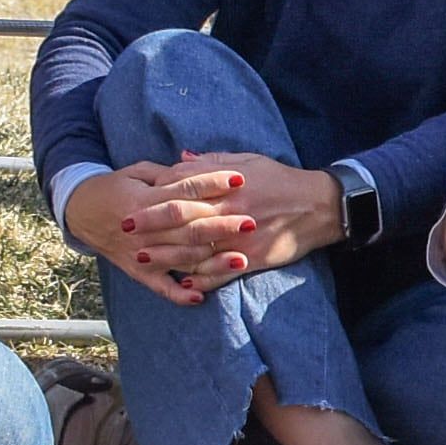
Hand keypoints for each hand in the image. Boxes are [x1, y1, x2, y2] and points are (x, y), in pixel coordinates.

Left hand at [64, 154, 336, 304]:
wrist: (319, 206)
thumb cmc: (281, 179)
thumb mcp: (248, 160)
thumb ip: (212, 162)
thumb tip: (180, 160)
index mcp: (227, 186)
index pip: (184, 190)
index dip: (156, 196)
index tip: (133, 200)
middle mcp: (230, 212)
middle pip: (183, 221)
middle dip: (152, 226)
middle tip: (126, 230)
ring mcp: (241, 238)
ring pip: (197, 250)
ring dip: (167, 256)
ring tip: (143, 259)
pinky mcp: (254, 259)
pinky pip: (222, 273)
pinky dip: (202, 280)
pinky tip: (182, 284)